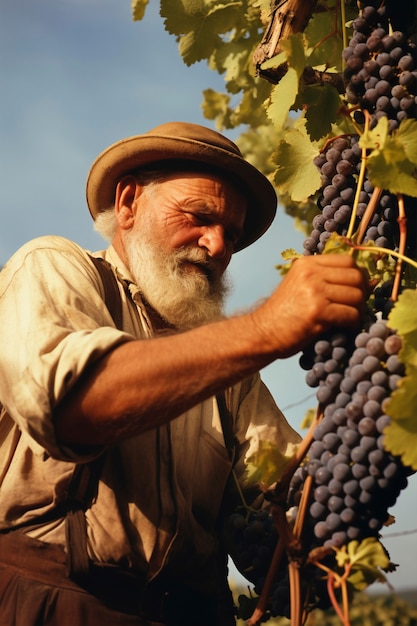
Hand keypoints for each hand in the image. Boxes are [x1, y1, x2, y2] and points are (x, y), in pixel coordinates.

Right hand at [253, 254, 368, 357]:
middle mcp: (311, 273)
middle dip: (362, 293)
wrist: (262, 332)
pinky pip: (350, 314)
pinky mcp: (317, 311)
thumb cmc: (284, 313)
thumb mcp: (302, 287)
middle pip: (355, 276)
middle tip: (356, 307)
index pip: (348, 260)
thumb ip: (329, 281)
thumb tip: (373, 282)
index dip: (358, 276)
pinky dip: (354, 322)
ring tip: (351, 318)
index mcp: (307, 263)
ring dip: (359, 310)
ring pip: (356, 296)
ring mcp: (314, 291)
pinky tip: (346, 327)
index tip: (356, 290)